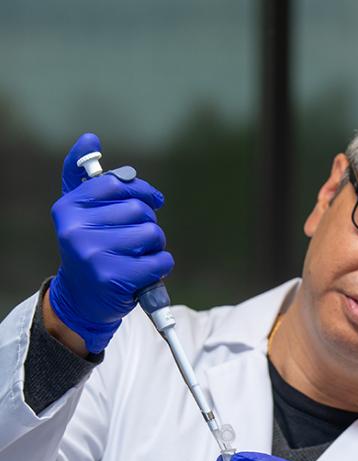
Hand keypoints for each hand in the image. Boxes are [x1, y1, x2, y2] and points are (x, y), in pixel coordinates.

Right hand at [47, 133, 173, 352]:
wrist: (83, 298)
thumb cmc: (91, 247)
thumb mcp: (81, 212)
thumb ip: (84, 176)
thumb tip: (89, 138)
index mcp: (68, 208)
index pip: (118, 183)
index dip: (142, 191)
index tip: (151, 201)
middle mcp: (75, 230)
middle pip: (140, 209)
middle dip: (147, 223)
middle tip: (134, 240)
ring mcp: (93, 255)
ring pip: (152, 233)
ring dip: (155, 246)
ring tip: (137, 256)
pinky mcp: (114, 278)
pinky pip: (161, 260)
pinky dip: (161, 266)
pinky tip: (145, 272)